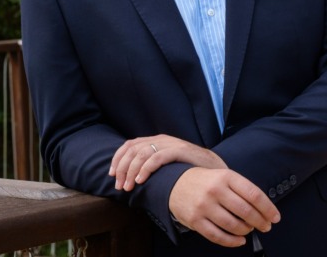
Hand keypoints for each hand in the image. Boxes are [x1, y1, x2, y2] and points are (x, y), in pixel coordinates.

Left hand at [109, 134, 226, 190]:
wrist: (215, 168)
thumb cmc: (189, 170)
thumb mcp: (167, 165)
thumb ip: (152, 165)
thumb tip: (129, 178)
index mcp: (156, 141)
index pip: (129, 145)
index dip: (117, 159)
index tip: (112, 175)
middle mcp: (161, 139)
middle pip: (132, 150)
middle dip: (122, 168)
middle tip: (119, 186)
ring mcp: (171, 144)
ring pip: (142, 154)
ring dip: (131, 171)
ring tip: (129, 186)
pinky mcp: (180, 150)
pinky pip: (157, 157)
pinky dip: (145, 169)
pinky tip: (141, 180)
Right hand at [169, 167, 280, 247]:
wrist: (176, 184)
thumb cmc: (207, 182)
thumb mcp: (224, 177)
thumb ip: (242, 190)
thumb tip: (264, 210)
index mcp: (226, 177)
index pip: (254, 194)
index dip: (268, 208)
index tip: (275, 217)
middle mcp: (215, 190)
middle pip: (246, 211)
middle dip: (260, 222)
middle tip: (265, 226)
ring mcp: (204, 206)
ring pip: (233, 225)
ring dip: (246, 231)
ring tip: (249, 230)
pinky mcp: (195, 220)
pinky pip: (217, 236)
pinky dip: (232, 241)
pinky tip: (239, 240)